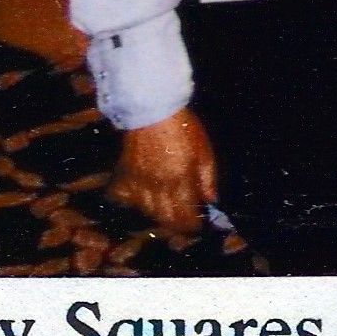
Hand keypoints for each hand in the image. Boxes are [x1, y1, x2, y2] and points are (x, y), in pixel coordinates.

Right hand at [110, 109, 218, 242]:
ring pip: (147, 212)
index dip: (192, 225)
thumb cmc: (182, 127)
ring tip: (169, 210)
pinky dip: (136, 202)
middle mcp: (158, 186)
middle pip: (166, 218)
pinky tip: (144, 198)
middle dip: (177, 224)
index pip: (186, 215)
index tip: (198, 225)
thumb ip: (207, 178)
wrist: (152, 110)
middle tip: (185, 221)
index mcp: (180, 179)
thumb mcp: (204, 150)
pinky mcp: (125, 176)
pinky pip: (128, 199)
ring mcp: (139, 182)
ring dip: (159, 215)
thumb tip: (211, 200)